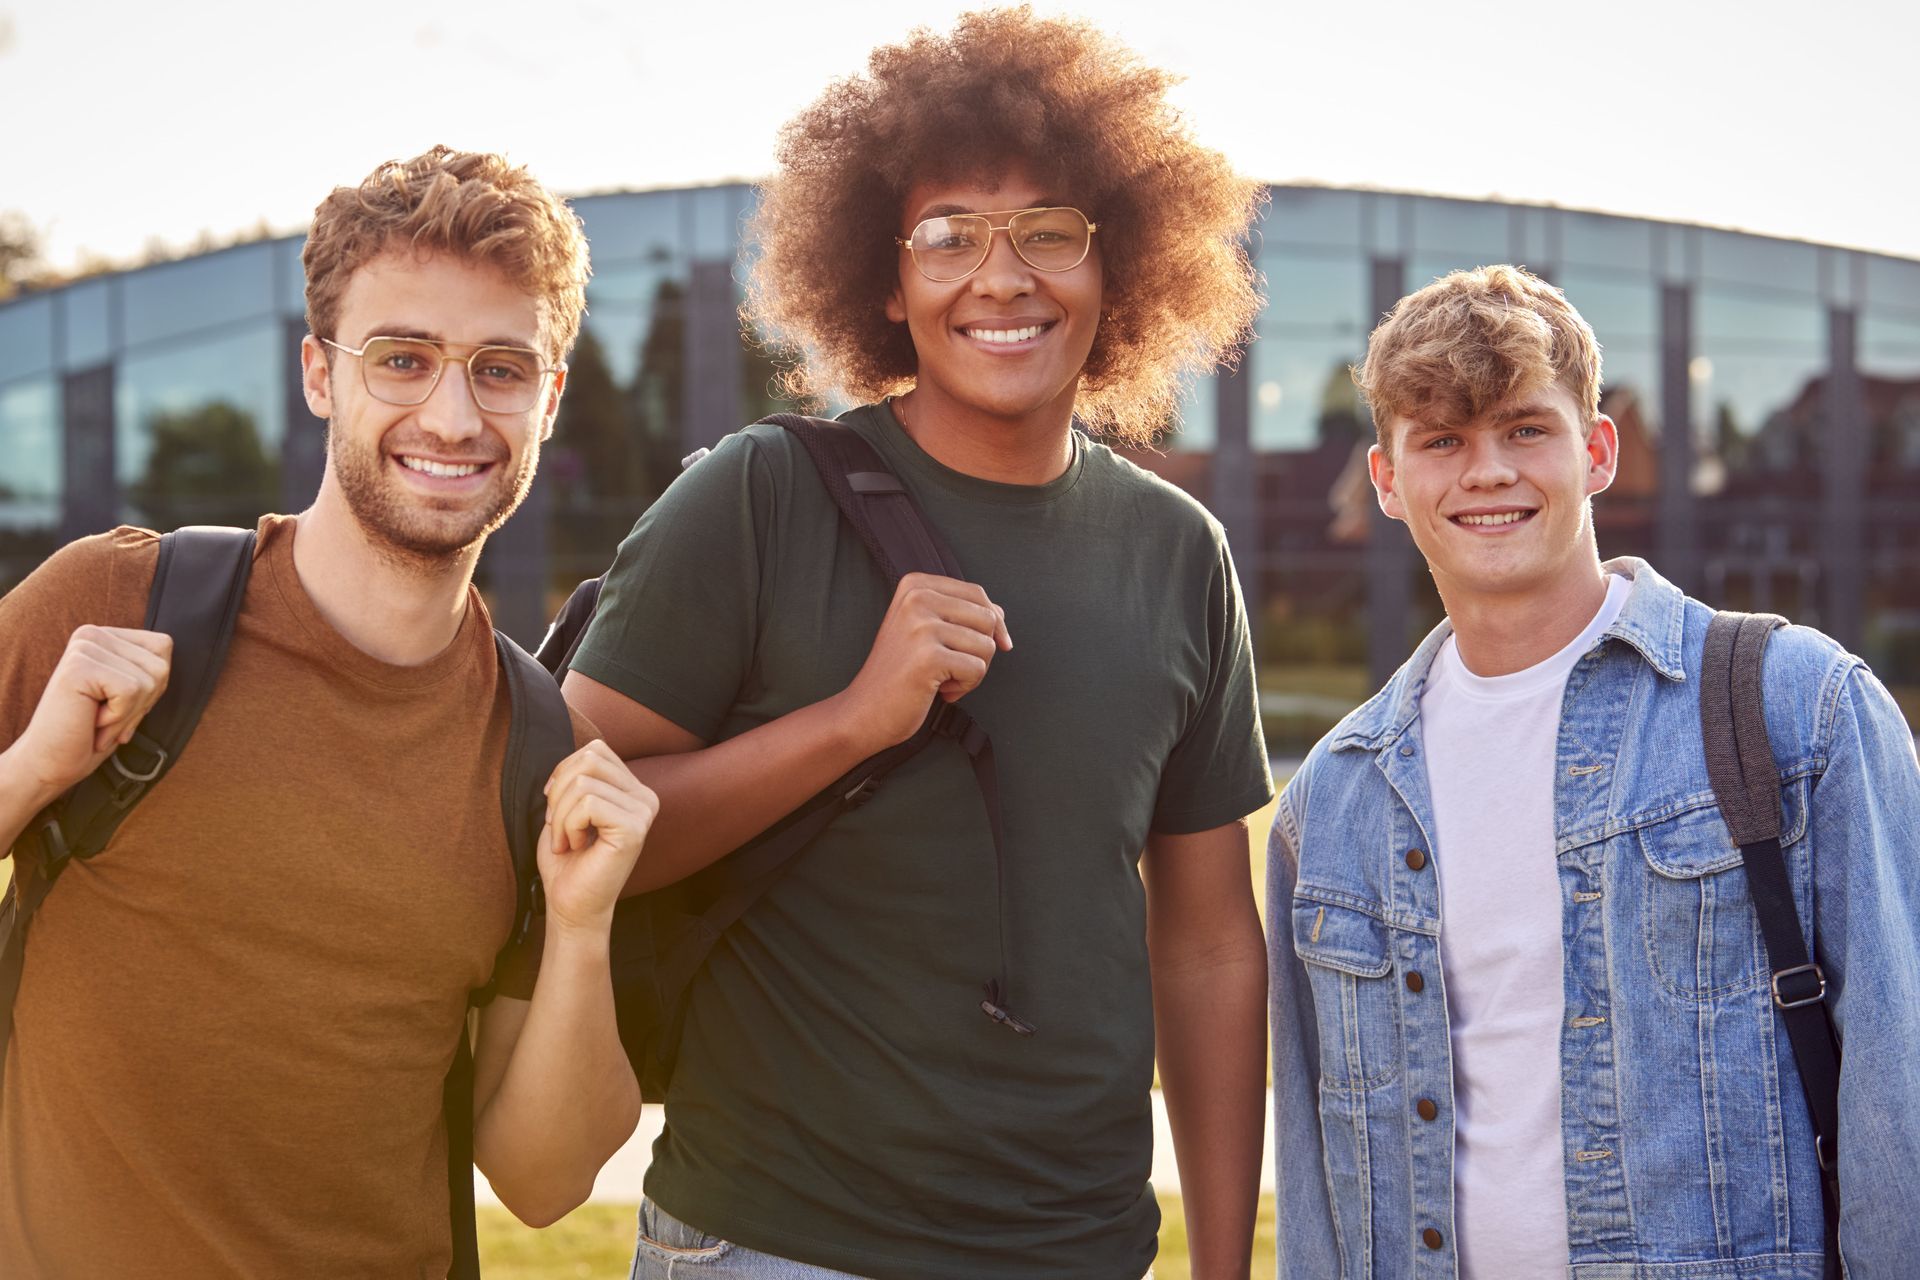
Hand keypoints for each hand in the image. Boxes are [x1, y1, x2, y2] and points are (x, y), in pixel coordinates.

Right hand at [7, 625, 172, 807]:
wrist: (52, 763)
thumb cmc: (93, 732)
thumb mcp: (132, 695)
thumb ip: (150, 669)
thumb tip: (183, 643)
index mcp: (104, 636)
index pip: (163, 647)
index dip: (152, 686)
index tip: (119, 703)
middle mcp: (91, 633)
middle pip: (160, 665)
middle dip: (142, 703)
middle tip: (106, 716)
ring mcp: (83, 647)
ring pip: (149, 679)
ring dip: (128, 713)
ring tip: (97, 720)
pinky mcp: (79, 666)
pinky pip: (131, 691)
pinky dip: (118, 717)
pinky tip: (91, 722)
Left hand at [537, 740, 659, 936]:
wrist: (571, 905)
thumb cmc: (568, 861)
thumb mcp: (568, 806)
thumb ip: (578, 776)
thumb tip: (579, 752)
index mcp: (633, 789)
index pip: (594, 749)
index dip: (563, 773)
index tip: (557, 809)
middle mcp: (646, 796)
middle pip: (589, 759)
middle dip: (558, 792)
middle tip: (559, 826)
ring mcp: (644, 811)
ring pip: (583, 782)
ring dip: (561, 815)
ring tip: (568, 840)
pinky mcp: (635, 829)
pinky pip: (588, 804)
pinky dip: (568, 827)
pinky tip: (577, 847)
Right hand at [836, 572, 1012, 752]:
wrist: (865, 711)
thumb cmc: (898, 674)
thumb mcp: (924, 630)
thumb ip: (960, 615)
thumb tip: (1000, 613)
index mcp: (915, 585)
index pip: (977, 594)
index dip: (992, 623)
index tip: (981, 648)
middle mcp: (917, 597)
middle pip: (988, 618)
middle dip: (981, 650)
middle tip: (953, 668)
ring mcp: (922, 626)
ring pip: (987, 645)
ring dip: (973, 671)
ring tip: (943, 679)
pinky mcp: (929, 656)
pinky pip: (977, 669)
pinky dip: (966, 686)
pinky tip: (941, 690)